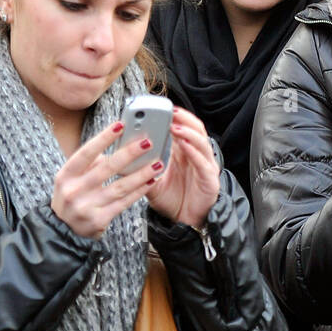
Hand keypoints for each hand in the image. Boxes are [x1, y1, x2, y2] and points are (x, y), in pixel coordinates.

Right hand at [51, 119, 163, 239]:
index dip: (103, 138)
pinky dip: (140, 191)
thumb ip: (90, 163)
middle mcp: (73, 190)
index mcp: (65, 175)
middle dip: (130, 154)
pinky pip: (124, 202)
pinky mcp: (99, 220)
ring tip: (158, 163)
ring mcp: (86, 206)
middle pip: (106, 168)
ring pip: (120, 186)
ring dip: (142, 174)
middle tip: (148, 142)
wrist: (63, 230)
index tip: (121, 125)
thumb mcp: (71, 178)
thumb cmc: (73, 196)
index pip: (86, 153)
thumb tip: (116, 146)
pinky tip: (152, 181)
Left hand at [145, 107, 221, 229]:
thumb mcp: (152, 179)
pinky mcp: (209, 180)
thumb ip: (143, 165)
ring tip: (173, 125)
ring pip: (202, 143)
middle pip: (196, 130)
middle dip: (183, 118)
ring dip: (188, 132)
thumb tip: (121, 153)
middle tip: (169, 111)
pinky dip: (193, 151)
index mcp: (184, 153)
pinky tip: (183, 144)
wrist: (184, 222)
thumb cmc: (172, 199)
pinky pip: (203, 162)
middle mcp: (197, 156)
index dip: (175, 116)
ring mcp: (205, 167)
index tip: (161, 108)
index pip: (183, 128)